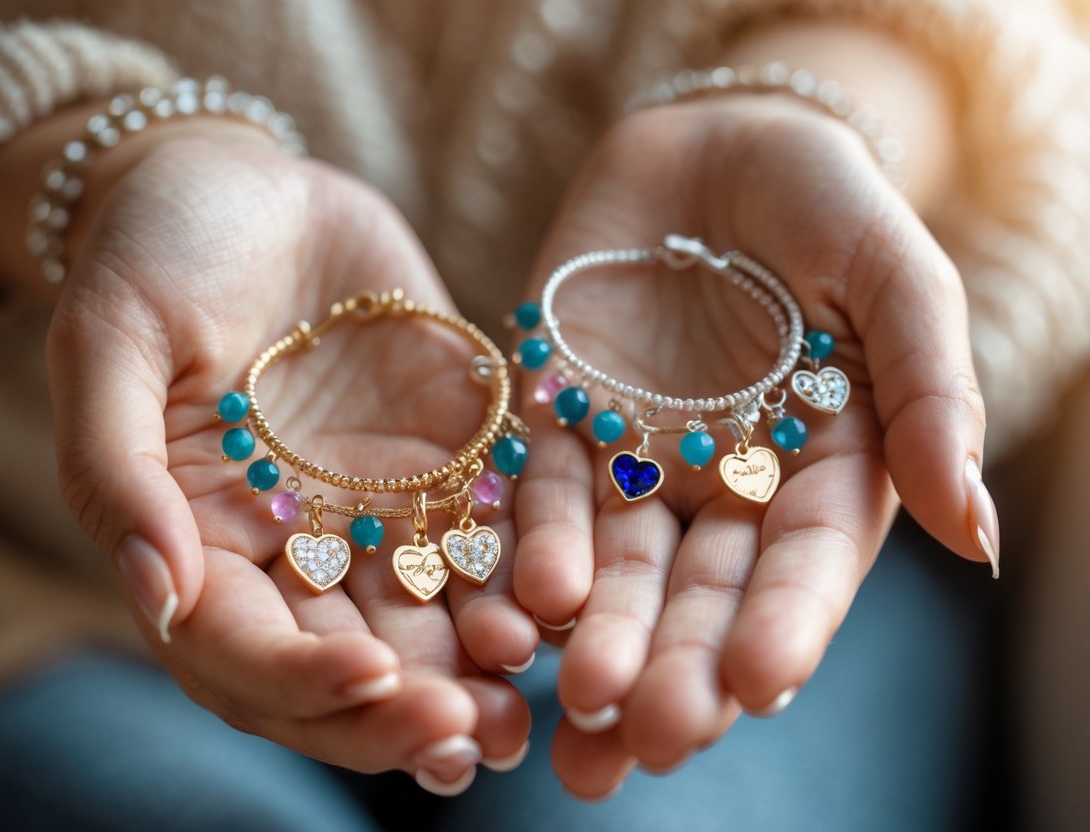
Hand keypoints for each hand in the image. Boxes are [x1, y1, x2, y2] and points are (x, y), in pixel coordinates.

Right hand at [44, 130, 536, 788]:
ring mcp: (372, 511)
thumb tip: (156, 596)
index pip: (241, 649)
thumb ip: (117, 472)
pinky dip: (520, 579)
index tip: (372, 672)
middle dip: (403, 709)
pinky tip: (562, 606)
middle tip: (474, 735)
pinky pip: (485, 537)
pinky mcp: (443, 465)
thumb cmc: (155, 253)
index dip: (302, 676)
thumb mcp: (109, 341)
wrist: (245, 185)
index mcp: (198, 541)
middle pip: (342, 660)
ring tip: (527, 700)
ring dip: (473, 668)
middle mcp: (290, 547)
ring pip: (424, 618)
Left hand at [510, 97, 992, 795]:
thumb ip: (931, 393)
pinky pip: (540, 492)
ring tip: (580, 707)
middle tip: (649, 735)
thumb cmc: (825, 203)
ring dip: (599, 636)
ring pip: (617, 566)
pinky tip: (528, 600)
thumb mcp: (896, 279)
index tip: (759, 683)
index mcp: (818, 472)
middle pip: (701, 592)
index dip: (783, 625)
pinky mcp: (558, 421)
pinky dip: (535, 544)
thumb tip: (972, 531)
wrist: (715, 144)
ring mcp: (635, 461)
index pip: (802, 567)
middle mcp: (724, 487)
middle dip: (678, 663)